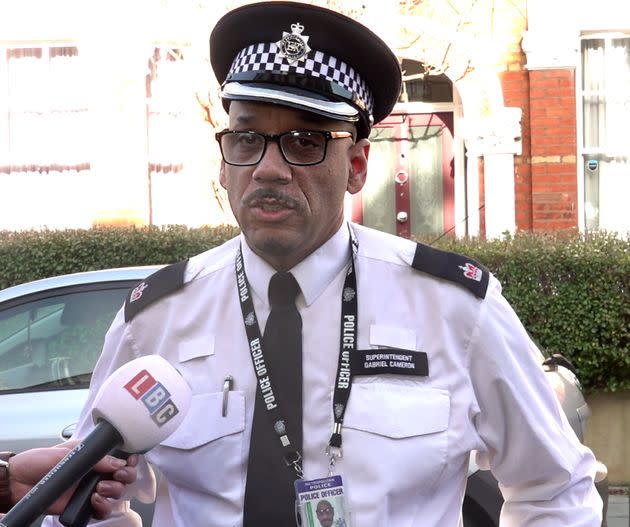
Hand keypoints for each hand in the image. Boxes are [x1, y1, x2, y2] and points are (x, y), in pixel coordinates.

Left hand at [7, 441, 137, 517]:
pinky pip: (100, 510)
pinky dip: (102, 507)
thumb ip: (93, 456)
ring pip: (116, 493)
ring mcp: (89, 490)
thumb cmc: (39, 460)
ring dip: (114, 490)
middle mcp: (95, 473)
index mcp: (94, 457)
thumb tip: (117, 462)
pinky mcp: (81, 506)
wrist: (18, 481)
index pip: (120, 458)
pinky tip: (94, 500)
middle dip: (126, 476)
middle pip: (123, 477)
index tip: (131, 461)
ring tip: (100, 488)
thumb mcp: (68, 451)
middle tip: (119, 475)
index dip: (130, 460)